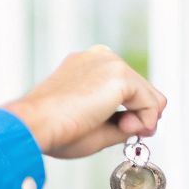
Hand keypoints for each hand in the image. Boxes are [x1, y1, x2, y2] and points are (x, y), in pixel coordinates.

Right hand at [3, 45, 166, 158]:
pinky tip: (124, 127)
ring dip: (142, 120)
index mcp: (89, 65)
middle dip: (141, 116)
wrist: (35, 125)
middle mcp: (101, 57)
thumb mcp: (97, 126)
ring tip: (119, 129)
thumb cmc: (55, 129)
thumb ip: (123, 122)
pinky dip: (145, 121)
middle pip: (144, 89)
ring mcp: (110, 63)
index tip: (124, 128)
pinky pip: (152, 103)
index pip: (127, 88)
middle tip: (124, 131)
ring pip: (151, 96)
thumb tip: (146, 125)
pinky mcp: (119, 75)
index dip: (133, 113)